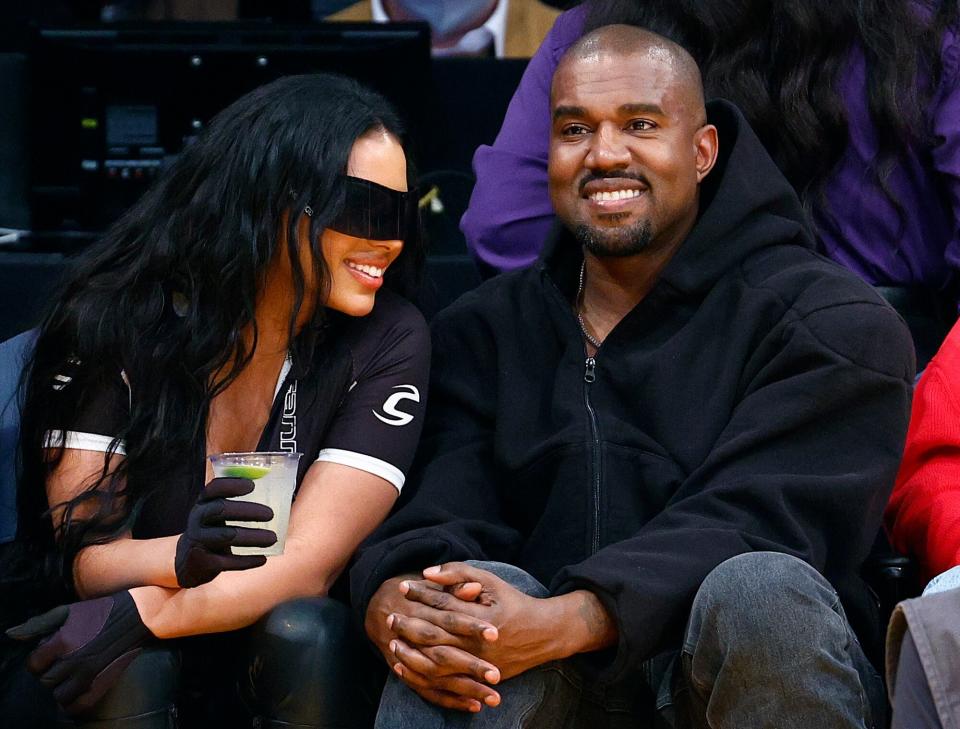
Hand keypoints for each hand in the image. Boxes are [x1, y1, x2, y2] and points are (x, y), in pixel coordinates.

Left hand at [6, 591, 152, 715]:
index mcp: (63, 641)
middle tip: (60, 662)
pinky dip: (73, 702)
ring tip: (69, 675)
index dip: (38, 660)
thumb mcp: (69, 610)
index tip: (48, 653)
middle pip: (45, 681)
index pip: (33, 665)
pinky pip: (78, 705)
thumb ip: (39, 624)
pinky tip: (76, 689)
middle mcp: (75, 660)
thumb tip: (11, 634)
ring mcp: (90, 673)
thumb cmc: (101, 611)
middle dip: (49, 672)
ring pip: (59, 695)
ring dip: (60, 687)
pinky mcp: (103, 682)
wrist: (138, 615)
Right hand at [175, 476, 276, 586]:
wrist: (190, 561)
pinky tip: (262, 559)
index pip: (214, 488)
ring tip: (273, 538)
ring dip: (253, 536)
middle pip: (221, 509)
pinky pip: (227, 561)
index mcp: (204, 503)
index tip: (252, 486)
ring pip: (227, 535)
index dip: (232, 485)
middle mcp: (198, 518)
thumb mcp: (218, 513)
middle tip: (270, 514)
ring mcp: (198, 540)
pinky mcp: (202, 562)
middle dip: (248, 510)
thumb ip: (237, 501)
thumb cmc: (214, 530)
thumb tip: (270, 484)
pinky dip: (247, 560)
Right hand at [366, 575, 500, 711]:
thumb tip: (474, 588)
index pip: (449, 619)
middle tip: (496, 675)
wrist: (381, 609)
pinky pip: (429, 692)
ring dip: (466, 689)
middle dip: (470, 665)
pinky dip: (450, 700)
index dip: (471, 626)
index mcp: (421, 611)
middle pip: (443, 654)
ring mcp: (409, 659)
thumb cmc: (416, 594)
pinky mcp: (410, 675)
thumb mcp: (433, 584)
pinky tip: (474, 706)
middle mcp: (413, 638)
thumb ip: (455, 583)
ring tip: (493, 697)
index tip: (495, 634)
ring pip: (438, 677)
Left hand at [396, 563, 565, 680]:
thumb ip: (460, 573)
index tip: (403, 586)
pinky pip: (446, 679)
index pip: (443, 603)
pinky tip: (408, 664)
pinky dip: (424, 672)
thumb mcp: (491, 581)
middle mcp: (478, 641)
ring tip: (393, 640)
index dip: (421, 594)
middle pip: (435, 633)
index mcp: (481, 615)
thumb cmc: (514, 602)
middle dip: (409, 623)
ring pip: (437, 660)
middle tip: (390, 615)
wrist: (543, 633)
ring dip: (412, 650)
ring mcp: (478, 662)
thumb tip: (429, 572)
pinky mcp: (478, 676)